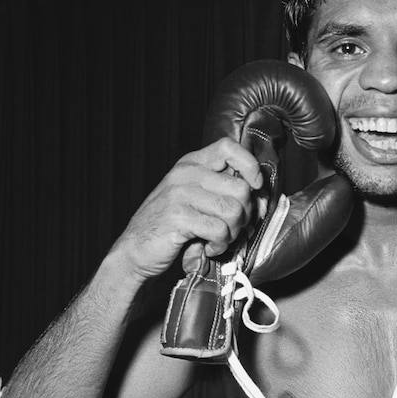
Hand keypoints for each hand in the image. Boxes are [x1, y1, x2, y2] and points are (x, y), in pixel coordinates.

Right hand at [109, 137, 263, 283]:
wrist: (135, 250)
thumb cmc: (172, 224)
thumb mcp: (195, 196)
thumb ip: (223, 190)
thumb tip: (261, 197)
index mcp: (192, 163)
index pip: (229, 148)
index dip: (250, 166)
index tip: (255, 187)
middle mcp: (186, 173)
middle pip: (240, 188)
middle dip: (245, 214)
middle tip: (232, 227)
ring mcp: (180, 194)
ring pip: (233, 211)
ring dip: (233, 232)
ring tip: (219, 239)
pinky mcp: (178, 217)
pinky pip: (219, 230)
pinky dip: (220, 245)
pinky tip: (208, 247)